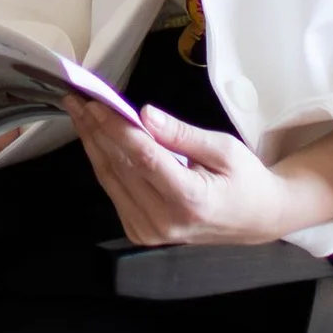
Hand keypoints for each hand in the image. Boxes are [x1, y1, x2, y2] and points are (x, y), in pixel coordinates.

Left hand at [70, 92, 332, 248]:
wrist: (255, 219)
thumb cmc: (244, 179)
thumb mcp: (223, 149)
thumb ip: (181, 134)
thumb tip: (145, 114)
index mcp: (190, 200)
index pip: (143, 158)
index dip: (116, 128)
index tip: (96, 103)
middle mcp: (165, 221)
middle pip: (120, 168)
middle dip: (96, 130)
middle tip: (77, 100)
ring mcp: (150, 231)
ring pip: (111, 179)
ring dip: (93, 143)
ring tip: (79, 113)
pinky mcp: (141, 232)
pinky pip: (115, 190)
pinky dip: (104, 161)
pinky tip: (96, 138)